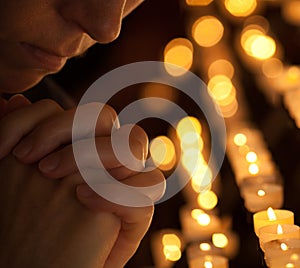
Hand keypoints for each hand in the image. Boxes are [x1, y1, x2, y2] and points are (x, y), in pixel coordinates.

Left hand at [0, 97, 164, 266]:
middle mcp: (107, 160)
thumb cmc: (24, 222)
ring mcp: (126, 184)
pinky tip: (84, 201)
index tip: (13, 150)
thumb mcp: (12, 174)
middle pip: (108, 118)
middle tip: (37, 165)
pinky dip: (116, 193)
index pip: (83, 112)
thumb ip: (16, 135)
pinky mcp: (136, 215)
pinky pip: (144, 193)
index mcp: (85, 146)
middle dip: (69, 130)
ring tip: (52, 177)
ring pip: (134, 144)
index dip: (51, 121)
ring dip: (94, 153)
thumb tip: (15, 100)